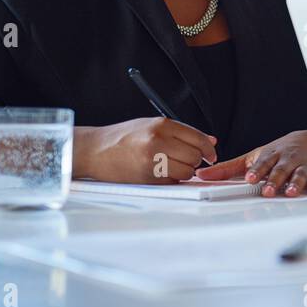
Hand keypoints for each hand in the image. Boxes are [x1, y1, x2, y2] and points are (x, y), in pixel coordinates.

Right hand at [73, 118, 217, 183]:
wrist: (94, 151)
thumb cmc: (121, 137)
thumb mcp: (150, 125)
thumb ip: (181, 132)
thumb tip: (210, 141)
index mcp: (161, 125)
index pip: (198, 137)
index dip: (208, 149)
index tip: (211, 155)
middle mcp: (158, 141)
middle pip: (194, 156)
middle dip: (195, 160)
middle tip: (186, 160)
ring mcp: (152, 160)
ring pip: (186, 171)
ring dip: (184, 172)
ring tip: (172, 166)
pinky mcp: (147, 177)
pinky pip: (172, 181)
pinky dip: (171, 179)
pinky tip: (160, 172)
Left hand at [194, 129, 306, 196]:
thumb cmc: (278, 152)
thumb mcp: (253, 156)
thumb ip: (228, 168)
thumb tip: (202, 175)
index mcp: (270, 156)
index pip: (262, 163)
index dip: (256, 171)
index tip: (250, 178)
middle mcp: (286, 160)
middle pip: (280, 169)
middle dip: (275, 179)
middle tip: (268, 190)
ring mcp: (302, 165)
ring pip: (299, 174)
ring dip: (296, 183)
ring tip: (291, 193)